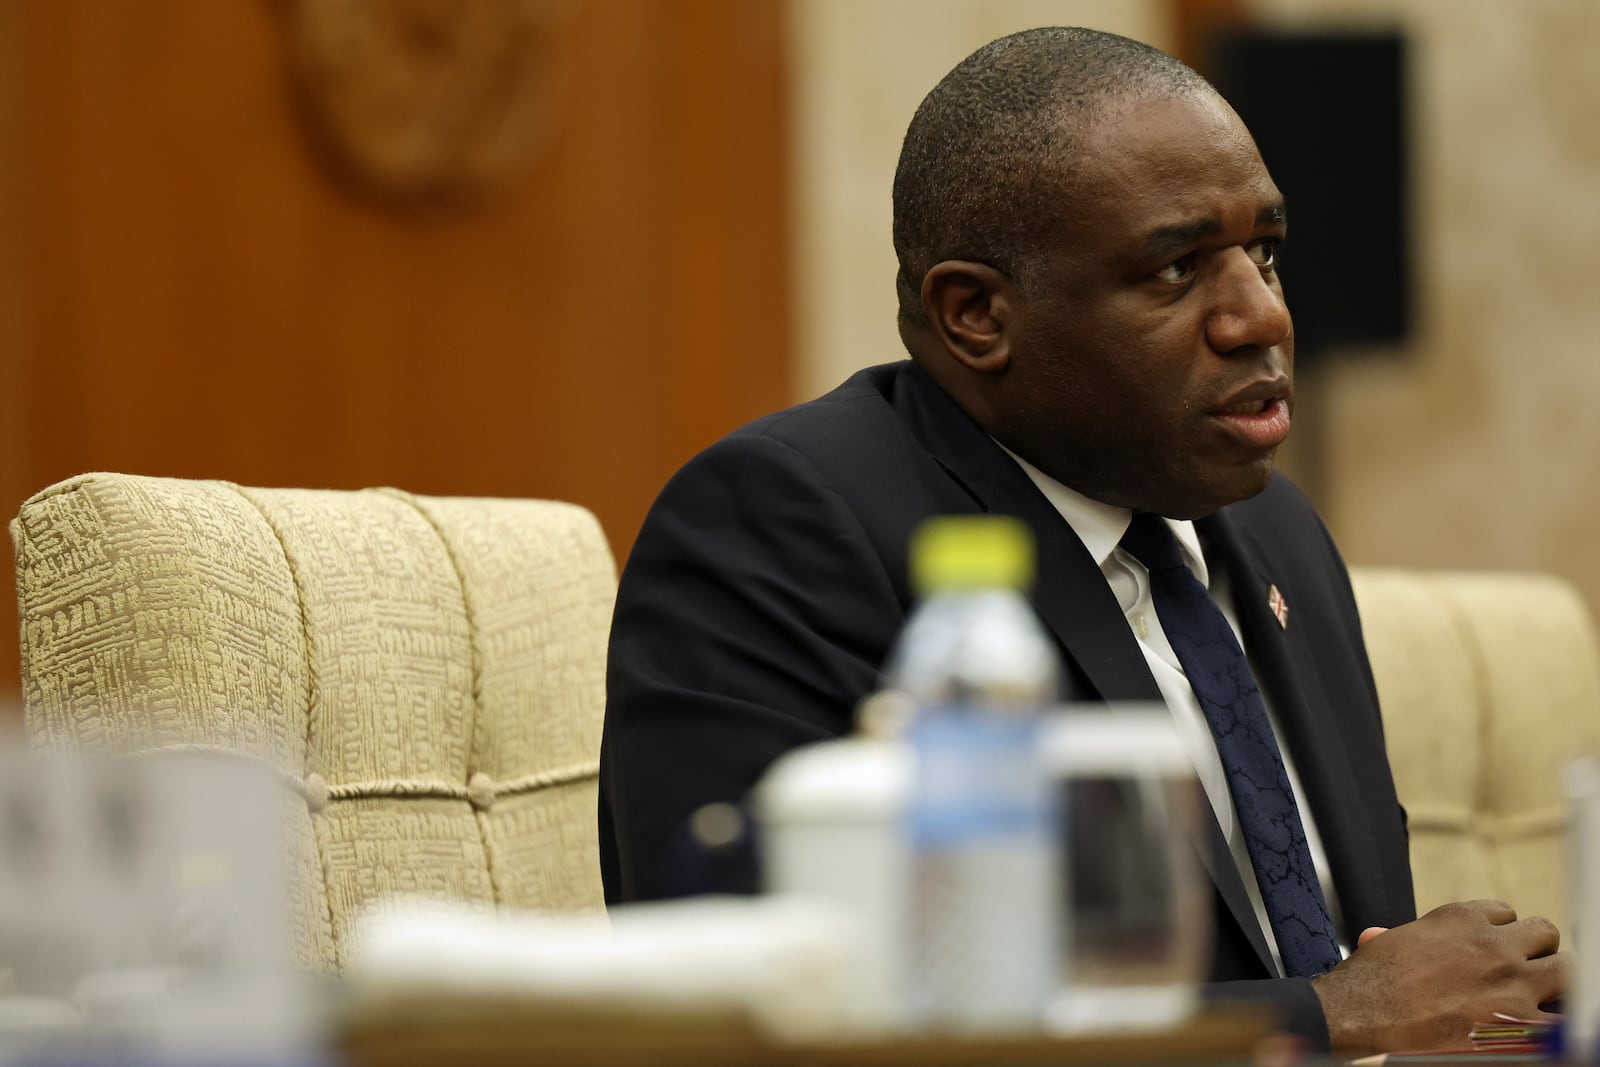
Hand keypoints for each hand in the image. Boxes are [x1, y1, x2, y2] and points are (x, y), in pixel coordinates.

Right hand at [1310, 899, 1567, 1055]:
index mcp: (1460, 918)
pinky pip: (1564, 1018)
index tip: (1491, 949)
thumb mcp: (1385, 944)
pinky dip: (1556, 1023)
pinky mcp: (1521, 1021)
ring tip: (1542, 996)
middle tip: (1524, 970)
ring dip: (1555, 980)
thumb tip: (1376, 936)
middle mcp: (1492, 942)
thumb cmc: (1369, 980)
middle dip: (1536, 950)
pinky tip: (1540, 1027)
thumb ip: (1398, 937)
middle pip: (1544, 932)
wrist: (1365, 1013)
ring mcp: (1511, 980)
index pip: (1505, 912)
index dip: (1500, 932)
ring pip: (1566, 968)